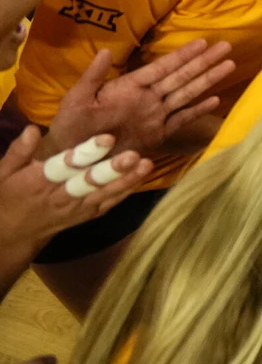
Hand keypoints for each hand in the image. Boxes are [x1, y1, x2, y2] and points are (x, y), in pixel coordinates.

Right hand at [0, 125, 151, 254]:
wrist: (12, 234)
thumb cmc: (8, 196)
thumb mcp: (3, 174)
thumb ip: (19, 152)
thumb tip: (33, 128)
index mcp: (39, 182)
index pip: (64, 166)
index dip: (86, 153)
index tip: (107, 138)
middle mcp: (60, 196)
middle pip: (89, 182)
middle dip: (111, 170)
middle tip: (133, 155)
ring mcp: (76, 208)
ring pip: (103, 195)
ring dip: (126, 180)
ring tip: (147, 164)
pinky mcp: (86, 215)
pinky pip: (108, 204)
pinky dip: (126, 191)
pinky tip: (143, 176)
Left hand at [40, 40, 233, 159]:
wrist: (71, 158)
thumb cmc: (71, 126)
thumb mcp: (77, 99)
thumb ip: (92, 77)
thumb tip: (106, 50)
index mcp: (129, 86)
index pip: (162, 67)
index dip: (182, 55)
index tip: (203, 42)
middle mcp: (148, 98)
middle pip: (181, 77)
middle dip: (204, 62)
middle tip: (226, 46)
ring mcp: (155, 116)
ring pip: (186, 94)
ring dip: (207, 80)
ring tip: (228, 66)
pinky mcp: (157, 134)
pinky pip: (181, 120)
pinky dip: (198, 111)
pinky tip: (216, 101)